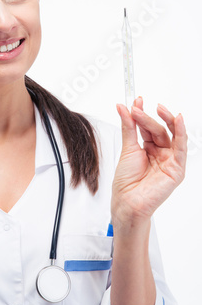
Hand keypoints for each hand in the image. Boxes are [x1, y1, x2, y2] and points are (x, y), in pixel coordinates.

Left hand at [111, 97, 186, 227]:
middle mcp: (160, 153)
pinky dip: (181, 132)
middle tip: (138, 107)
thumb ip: (129, 127)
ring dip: (164, 120)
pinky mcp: (177, 168)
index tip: (136, 101)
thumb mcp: (127, 149)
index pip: (148, 127)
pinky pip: (181, 147)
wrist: (127, 202)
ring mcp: (170, 160)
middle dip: (149, 117)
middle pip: (158, 130)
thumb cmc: (126, 182)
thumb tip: (123, 107)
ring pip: (170, 135)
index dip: (142, 114)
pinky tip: (178, 119)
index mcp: (148, 149)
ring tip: (157, 108)